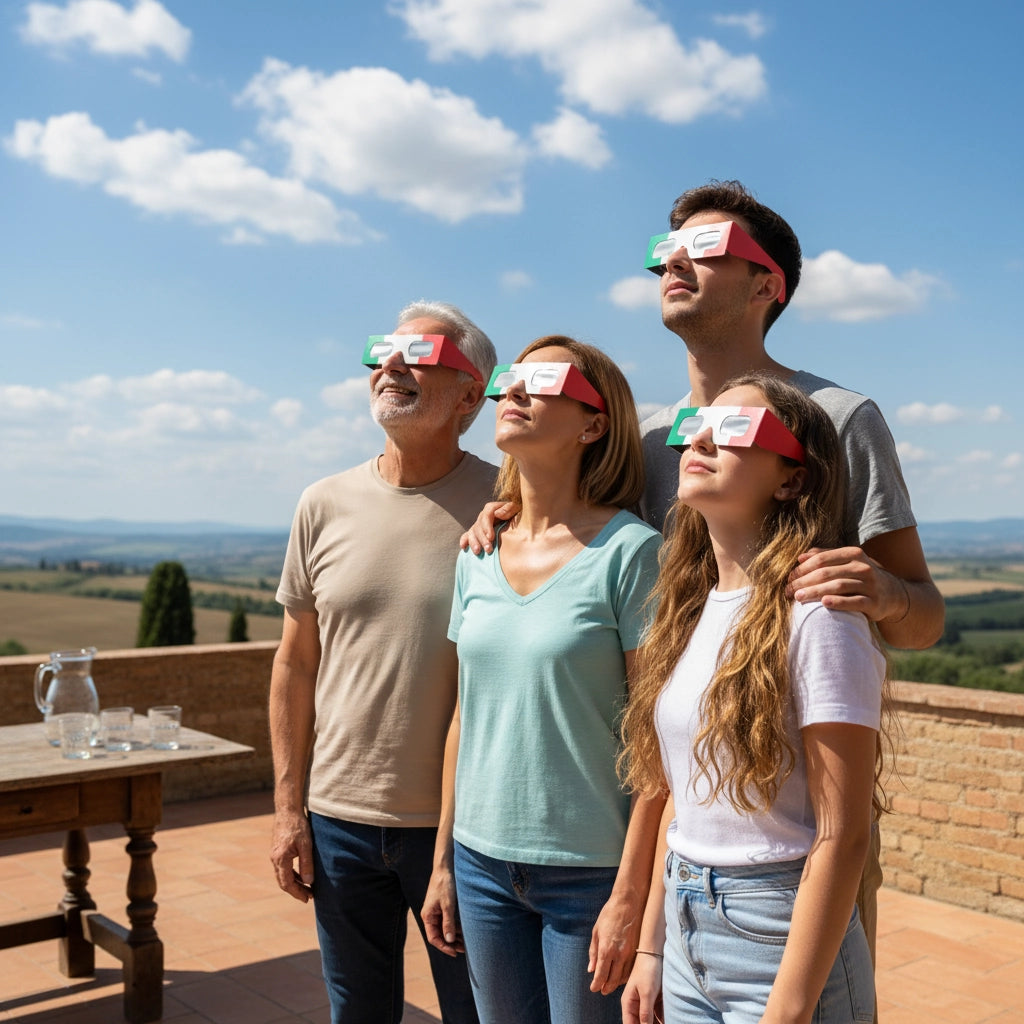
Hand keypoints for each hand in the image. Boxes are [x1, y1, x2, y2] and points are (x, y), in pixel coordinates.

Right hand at [270, 808, 314, 901]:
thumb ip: (307, 863)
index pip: (287, 883)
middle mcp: (274, 859)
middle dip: (296, 891)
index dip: (297, 893)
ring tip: (307, 888)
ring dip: (294, 883)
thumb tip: (309, 882)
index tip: (307, 898)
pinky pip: (283, 867)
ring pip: (282, 875)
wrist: (288, 810)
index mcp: (280, 859)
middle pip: (283, 882)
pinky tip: (302, 875)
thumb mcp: (306, 844)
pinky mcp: (277, 850)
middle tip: (309, 896)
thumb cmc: (298, 825)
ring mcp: (275, 855)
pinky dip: (292, 874)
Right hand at [422, 866, 464, 956]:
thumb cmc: (445, 885)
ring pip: (445, 929)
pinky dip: (455, 927)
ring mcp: (436, 912)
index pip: (434, 938)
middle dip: (451, 943)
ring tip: (466, 943)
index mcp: (428, 916)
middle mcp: (430, 916)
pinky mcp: (443, 908)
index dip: (444, 947)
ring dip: (454, 936)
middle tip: (464, 950)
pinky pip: (448, 922)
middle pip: (439, 935)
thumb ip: (448, 923)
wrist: (445, 868)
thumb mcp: (448, 905)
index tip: (455, 952)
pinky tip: (464, 932)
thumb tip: (450, 941)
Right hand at [458, 501, 519, 553]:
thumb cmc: (520, 514)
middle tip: (488, 549)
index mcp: (492, 508)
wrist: (519, 521)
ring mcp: (479, 525)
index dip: (487, 526)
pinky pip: (468, 535)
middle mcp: (484, 516)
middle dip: (482, 538)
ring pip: (473, 532)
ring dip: (474, 542)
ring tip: (478, 552)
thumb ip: (510, 508)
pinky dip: (464, 540)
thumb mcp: (518, 508)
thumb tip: (497, 513)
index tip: (491, 537)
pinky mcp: (477, 533)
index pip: (486, 515)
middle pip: (479, 526)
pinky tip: (464, 547)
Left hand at [588, 892, 642, 994]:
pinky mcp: (638, 950)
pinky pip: (632, 969)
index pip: (601, 975)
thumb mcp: (596, 932)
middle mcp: (619, 954)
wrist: (628, 903)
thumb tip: (591, 969)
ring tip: (610, 984)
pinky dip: (626, 975)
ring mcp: (630, 953)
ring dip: (616, 983)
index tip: (594, 988)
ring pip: (624, 977)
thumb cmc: (610, 915)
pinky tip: (622, 975)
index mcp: (606, 949)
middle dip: (606, 987)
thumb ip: (593, 952)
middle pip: (613, 980)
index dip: (596, 984)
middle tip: (602, 990)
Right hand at [621, 952, 662, 1023]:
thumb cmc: (648, 969)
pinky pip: (658, 1016)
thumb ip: (645, 1013)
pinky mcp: (655, 1001)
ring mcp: (646, 1003)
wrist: (656, 953)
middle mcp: (636, 1005)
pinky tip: (670, 1019)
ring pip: (650, 1021)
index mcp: (628, 1004)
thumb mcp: (647, 993)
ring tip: (668, 1021)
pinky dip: (662, 1019)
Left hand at [788, 546, 904, 622]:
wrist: (892, 594)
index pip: (822, 559)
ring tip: (798, 597)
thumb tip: (800, 557)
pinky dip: (839, 602)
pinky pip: (855, 602)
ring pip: (838, 586)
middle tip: (788, 590)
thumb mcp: (847, 562)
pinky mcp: (875, 602)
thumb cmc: (861, 577)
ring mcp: (870, 585)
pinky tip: (824, 603)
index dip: (802, 569)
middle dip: (804, 581)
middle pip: (827, 573)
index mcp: (853, 554)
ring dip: (815, 592)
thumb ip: (825, 556)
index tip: (788, 578)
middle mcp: (863, 567)